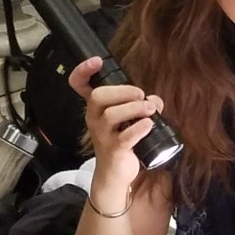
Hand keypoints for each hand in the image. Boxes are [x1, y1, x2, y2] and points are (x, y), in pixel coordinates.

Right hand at [68, 57, 163, 186]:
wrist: (116, 173)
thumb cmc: (123, 141)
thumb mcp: (132, 119)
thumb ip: (144, 105)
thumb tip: (155, 100)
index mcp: (96, 107)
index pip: (79, 85)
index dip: (83, 71)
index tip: (97, 61)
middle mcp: (94, 118)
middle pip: (98, 96)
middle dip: (122, 91)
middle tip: (141, 95)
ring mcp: (102, 134)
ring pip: (111, 115)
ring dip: (135, 108)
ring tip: (150, 110)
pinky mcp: (114, 149)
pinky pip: (125, 136)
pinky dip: (139, 128)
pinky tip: (149, 125)